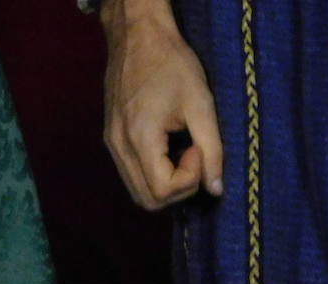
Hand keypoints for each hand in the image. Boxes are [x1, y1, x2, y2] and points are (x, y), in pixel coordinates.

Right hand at [100, 0, 222, 209]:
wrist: (137, 38)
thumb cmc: (172, 64)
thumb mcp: (201, 103)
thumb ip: (212, 149)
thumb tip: (216, 189)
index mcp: (140, 138)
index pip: (162, 191)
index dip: (189, 179)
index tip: (199, 148)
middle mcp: (119, 149)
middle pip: (147, 201)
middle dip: (179, 189)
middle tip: (194, 156)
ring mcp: (111, 147)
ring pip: (138, 192)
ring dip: (166, 184)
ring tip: (182, 151)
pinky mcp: (111, 141)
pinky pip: (132, 175)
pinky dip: (154, 174)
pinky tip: (168, 149)